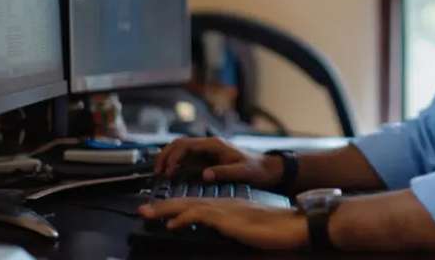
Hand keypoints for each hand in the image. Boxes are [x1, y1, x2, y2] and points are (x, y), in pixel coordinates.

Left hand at [138, 198, 307, 250]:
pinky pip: (200, 215)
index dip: (176, 208)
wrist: (292, 225)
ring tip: (146, 213)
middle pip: (186, 201)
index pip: (196, 204)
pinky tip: (171, 224)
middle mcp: (223, 204)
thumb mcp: (248, 230)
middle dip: (162, 206)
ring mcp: (225, 209)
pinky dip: (183, 218)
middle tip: (142, 209)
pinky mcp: (228, 218)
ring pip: (187, 205)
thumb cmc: (275, 230)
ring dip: (165, 209)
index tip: (159, 212)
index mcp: (227, 206)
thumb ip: (232, 229)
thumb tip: (222, 234)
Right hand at [153, 137, 282, 186]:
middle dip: (165, 155)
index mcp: (215, 145)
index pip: (186, 145)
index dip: (173, 157)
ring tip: (160, 173)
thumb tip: (205, 174)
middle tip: (158, 172)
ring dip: (168, 158)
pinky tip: (171, 174)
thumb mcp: (243, 172)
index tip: (168, 171)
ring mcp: (207, 152)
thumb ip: (224, 172)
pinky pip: (187, 158)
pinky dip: (176, 164)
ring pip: (181, 149)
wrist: (268, 169)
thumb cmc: (258, 169)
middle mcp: (209, 145)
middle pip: (179, 144)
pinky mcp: (208, 159)